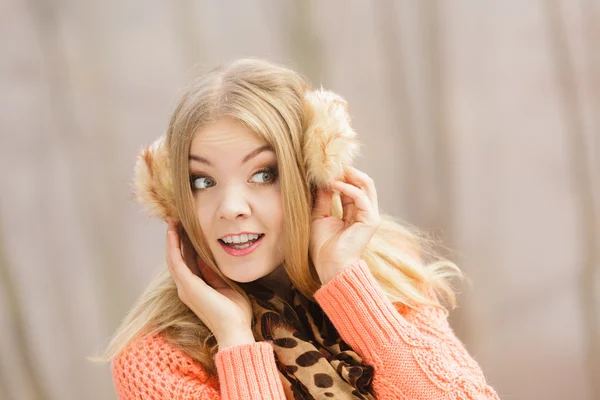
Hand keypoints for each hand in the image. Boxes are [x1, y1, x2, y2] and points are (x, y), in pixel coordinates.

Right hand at [166, 221, 254, 347]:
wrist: (235, 330)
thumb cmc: (236, 313)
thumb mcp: (227, 287)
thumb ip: (217, 274)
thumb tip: (211, 259)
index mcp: (196, 288)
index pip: (188, 262)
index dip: (186, 245)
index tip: (188, 228)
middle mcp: (186, 288)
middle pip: (178, 258)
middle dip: (177, 239)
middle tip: (177, 221)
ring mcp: (184, 287)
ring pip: (173, 258)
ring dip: (172, 239)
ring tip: (172, 222)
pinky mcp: (187, 286)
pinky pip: (176, 262)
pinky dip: (173, 247)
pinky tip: (173, 233)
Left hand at [310, 166, 379, 284]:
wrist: (330, 266)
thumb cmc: (323, 247)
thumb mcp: (319, 216)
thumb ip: (323, 199)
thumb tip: (321, 180)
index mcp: (354, 213)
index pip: (352, 187)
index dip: (341, 176)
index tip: (326, 167)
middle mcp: (365, 212)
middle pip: (362, 183)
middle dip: (347, 171)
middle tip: (331, 164)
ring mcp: (370, 216)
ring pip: (366, 185)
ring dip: (349, 175)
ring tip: (333, 170)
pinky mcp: (371, 220)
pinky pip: (361, 197)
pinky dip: (347, 188)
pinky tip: (333, 185)